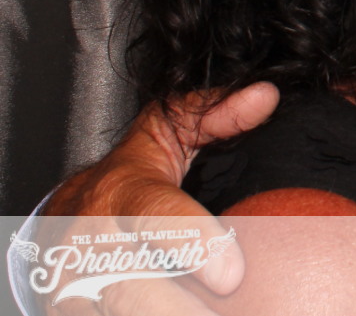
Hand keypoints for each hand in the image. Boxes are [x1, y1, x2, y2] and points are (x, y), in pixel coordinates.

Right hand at [39, 83, 277, 315]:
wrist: (54, 228)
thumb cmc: (126, 181)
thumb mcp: (164, 137)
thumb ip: (213, 116)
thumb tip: (266, 96)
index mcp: (122, 194)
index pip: (155, 218)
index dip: (193, 245)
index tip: (232, 275)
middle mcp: (89, 245)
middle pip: (139, 292)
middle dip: (187, 309)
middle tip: (233, 307)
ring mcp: (70, 291)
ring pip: (125, 315)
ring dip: (181, 314)